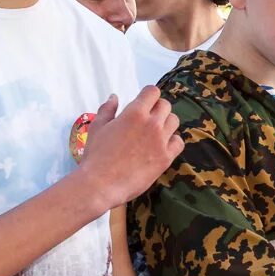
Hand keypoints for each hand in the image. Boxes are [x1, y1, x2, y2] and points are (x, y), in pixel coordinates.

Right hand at [76, 88, 182, 208]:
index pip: (153, 92)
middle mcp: (152, 124)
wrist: (101, 183)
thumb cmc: (96, 155)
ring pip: (174, 121)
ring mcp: (161, 141)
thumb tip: (114, 97)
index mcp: (134, 113)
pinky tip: (162, 145)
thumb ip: (107, 109)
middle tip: (148, 118)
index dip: (149, 95)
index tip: (144, 103)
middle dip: (157, 108)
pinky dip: (173, 141)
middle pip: (165, 105)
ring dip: (166, 123)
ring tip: (155, 132)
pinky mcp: (166, 157)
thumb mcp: (97, 127)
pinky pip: (179, 142)